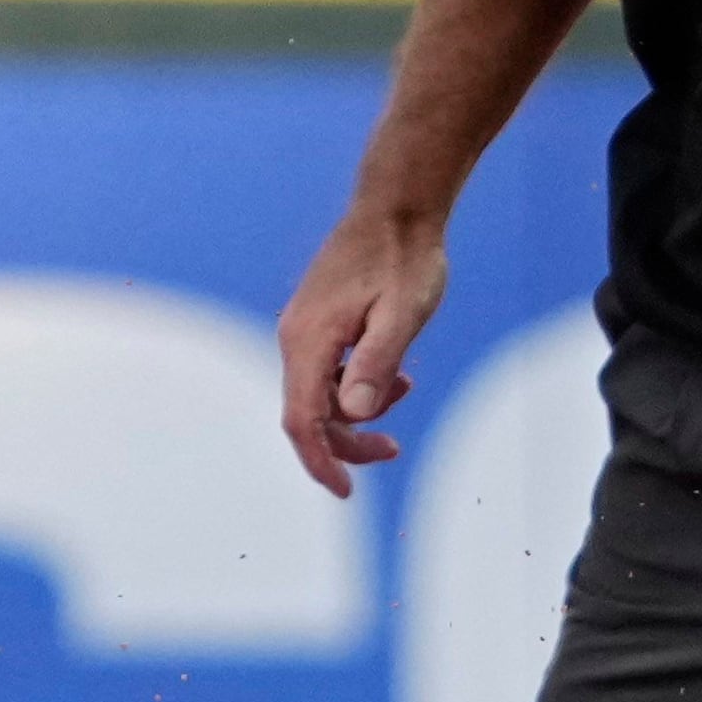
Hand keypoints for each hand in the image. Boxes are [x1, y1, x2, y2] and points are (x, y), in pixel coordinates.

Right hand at [276, 205, 449, 497]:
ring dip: (359, 409)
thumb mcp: (402, 315)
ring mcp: (303, 329)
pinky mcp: (317, 323)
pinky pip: (327, 372)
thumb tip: (356, 412)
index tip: (346, 493)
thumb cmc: (404, 258)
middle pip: (310, 415)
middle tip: (393, 450)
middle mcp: (295, 337)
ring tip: (406, 386)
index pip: (302, 421)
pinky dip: (357, 385)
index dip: (321, 462)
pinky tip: (393, 373)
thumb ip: (378, 364)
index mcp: (309, 341)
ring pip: (320, 395)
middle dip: (348, 442)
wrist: (395, 208)